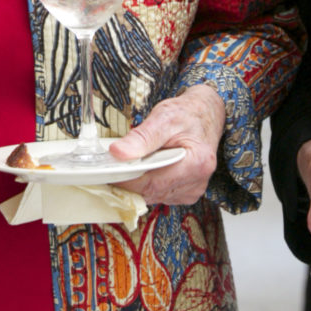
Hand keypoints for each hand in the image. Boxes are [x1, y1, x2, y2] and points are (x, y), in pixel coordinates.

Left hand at [113, 85, 224, 204]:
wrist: (205, 116)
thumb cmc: (186, 114)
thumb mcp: (163, 117)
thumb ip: (141, 137)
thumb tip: (117, 153)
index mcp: (196, 163)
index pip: (153, 183)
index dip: (126, 180)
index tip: (106, 172)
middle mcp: (197, 182)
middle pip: (152, 192)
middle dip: (129, 182)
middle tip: (111, 167)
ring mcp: (192, 190)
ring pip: (153, 196)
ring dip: (137, 184)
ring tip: (130, 164)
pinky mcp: (187, 193)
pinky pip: (160, 195)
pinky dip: (147, 185)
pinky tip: (145, 169)